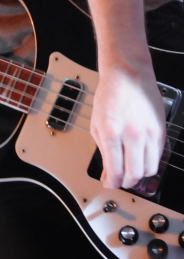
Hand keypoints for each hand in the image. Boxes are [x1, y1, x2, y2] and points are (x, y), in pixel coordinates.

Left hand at [91, 65, 165, 188]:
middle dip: (126, 182)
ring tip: (131, 169)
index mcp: (111, 132)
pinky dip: (149, 162)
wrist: (129, 75)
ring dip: (139, 174)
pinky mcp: (161, 131)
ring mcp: (149, 133)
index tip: (109, 183)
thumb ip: (103, 151)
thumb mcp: (97, 124)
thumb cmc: (110, 95)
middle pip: (135, 174)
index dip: (112, 182)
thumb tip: (108, 173)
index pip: (115, 170)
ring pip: (150, 168)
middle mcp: (132, 134)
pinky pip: (158, 156)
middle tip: (120, 179)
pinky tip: (140, 157)